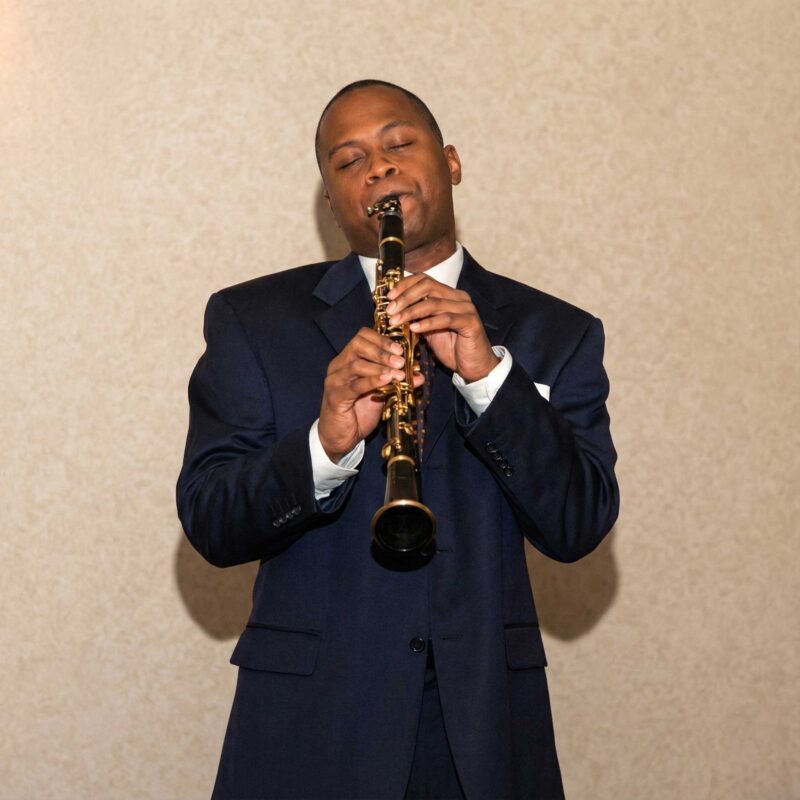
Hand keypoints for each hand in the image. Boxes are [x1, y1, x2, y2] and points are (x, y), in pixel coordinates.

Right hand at [318, 327, 423, 462]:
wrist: (340, 438)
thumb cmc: (359, 413)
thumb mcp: (381, 394)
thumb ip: (395, 382)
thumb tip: (419, 375)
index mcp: (348, 359)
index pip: (362, 337)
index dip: (382, 339)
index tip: (401, 348)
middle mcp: (338, 366)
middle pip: (358, 345)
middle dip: (382, 350)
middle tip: (401, 360)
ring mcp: (335, 381)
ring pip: (357, 364)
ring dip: (380, 366)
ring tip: (398, 373)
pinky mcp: (335, 397)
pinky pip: (354, 385)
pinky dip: (372, 380)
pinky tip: (387, 380)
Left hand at [385, 274, 499, 382]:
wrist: (474, 367)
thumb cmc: (451, 348)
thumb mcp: (428, 330)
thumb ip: (416, 317)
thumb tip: (393, 309)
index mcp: (449, 295)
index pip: (424, 279)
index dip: (405, 285)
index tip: (389, 297)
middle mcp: (459, 297)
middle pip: (428, 286)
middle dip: (405, 297)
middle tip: (390, 310)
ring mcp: (467, 309)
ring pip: (434, 302)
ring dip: (411, 311)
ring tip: (396, 320)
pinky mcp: (471, 322)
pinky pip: (446, 319)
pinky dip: (427, 323)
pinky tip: (414, 328)